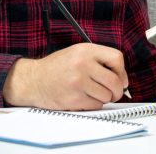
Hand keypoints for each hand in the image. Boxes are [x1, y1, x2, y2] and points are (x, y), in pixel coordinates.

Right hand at [2, 43, 127, 109]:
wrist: (33, 80)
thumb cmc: (56, 68)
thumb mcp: (76, 53)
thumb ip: (97, 60)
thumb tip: (121, 77)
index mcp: (85, 50)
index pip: (116, 58)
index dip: (122, 71)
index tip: (120, 78)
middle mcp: (82, 64)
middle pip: (115, 81)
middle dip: (117, 90)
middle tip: (113, 93)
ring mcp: (78, 82)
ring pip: (107, 95)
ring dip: (104, 98)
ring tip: (93, 93)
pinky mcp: (74, 98)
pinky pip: (96, 105)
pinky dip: (93, 104)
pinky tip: (83, 98)